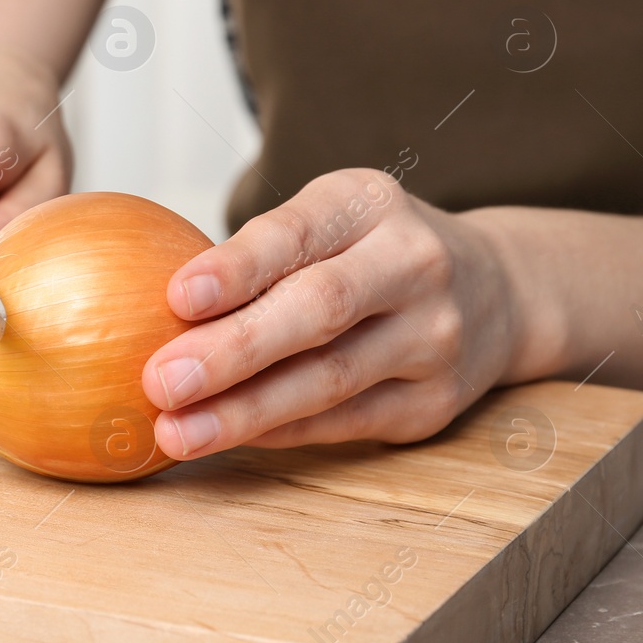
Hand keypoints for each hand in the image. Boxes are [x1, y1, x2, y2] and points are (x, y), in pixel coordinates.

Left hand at [141, 169, 519, 457]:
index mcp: (370, 204)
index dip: (236, 267)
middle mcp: (414, 264)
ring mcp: (433, 337)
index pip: (297, 235)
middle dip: (233, 351)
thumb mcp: (327, 217)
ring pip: (329, 381)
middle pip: (318, 311)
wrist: (497, 291)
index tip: (176, 296)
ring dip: (244, 412)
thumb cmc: (369, 250)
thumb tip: (145, 303)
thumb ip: (258, 251)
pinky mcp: (433, 402)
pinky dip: (279, 432)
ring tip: (176, 431)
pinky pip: (342, 423)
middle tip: (161, 380)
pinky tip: (225, 438)